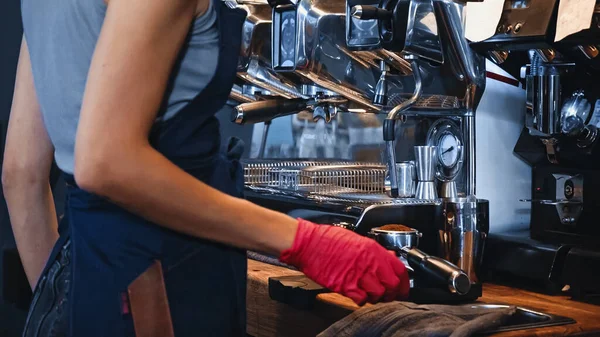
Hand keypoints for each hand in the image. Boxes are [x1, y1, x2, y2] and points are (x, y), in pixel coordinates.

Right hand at [279, 219, 409, 304]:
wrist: (308, 243)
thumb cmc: (327, 239)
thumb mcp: (356, 239)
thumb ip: (373, 251)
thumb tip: (388, 259)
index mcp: (372, 249)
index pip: (399, 269)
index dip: (404, 282)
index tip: (403, 287)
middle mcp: (368, 262)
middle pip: (392, 285)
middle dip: (392, 293)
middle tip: (389, 295)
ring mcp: (356, 274)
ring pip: (378, 295)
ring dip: (376, 297)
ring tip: (371, 294)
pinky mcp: (344, 285)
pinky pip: (361, 299)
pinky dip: (361, 300)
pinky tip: (357, 295)